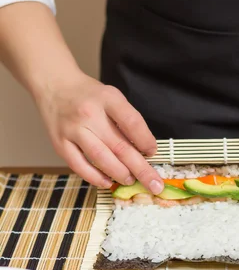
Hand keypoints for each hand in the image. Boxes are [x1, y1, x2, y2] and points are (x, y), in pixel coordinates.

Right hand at [37, 71, 162, 191]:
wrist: (53, 84)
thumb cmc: (89, 96)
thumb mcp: (112, 97)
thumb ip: (126, 121)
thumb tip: (144, 152)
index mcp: (107, 98)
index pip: (132, 123)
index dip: (146, 141)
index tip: (153, 153)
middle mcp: (89, 114)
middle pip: (120, 146)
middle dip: (141, 169)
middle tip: (154, 185)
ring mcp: (72, 129)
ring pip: (101, 158)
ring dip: (120, 174)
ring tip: (131, 180)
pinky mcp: (60, 143)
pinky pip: (79, 166)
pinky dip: (95, 178)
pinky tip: (107, 182)